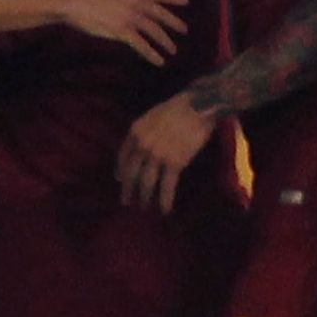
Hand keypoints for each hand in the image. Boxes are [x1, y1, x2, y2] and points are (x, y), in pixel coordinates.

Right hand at [59, 0, 189, 65]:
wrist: (73, 1)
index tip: (186, 1)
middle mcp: (137, 1)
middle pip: (161, 14)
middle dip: (174, 23)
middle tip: (184, 30)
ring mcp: (131, 16)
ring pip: (154, 31)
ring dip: (165, 42)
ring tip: (173, 50)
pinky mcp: (123, 31)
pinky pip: (142, 45)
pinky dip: (152, 54)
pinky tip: (159, 61)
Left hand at [117, 90, 219, 213]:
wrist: (197, 107)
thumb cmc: (177, 108)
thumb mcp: (151, 116)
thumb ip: (143, 132)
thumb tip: (140, 145)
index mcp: (134, 131)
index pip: (122, 156)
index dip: (121, 170)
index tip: (119, 180)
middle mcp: (141, 145)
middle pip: (130, 173)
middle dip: (127, 189)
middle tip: (125, 202)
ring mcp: (156, 156)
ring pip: (146, 182)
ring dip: (144, 198)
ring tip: (144, 208)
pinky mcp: (174, 163)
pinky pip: (166, 186)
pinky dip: (165, 200)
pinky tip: (164, 210)